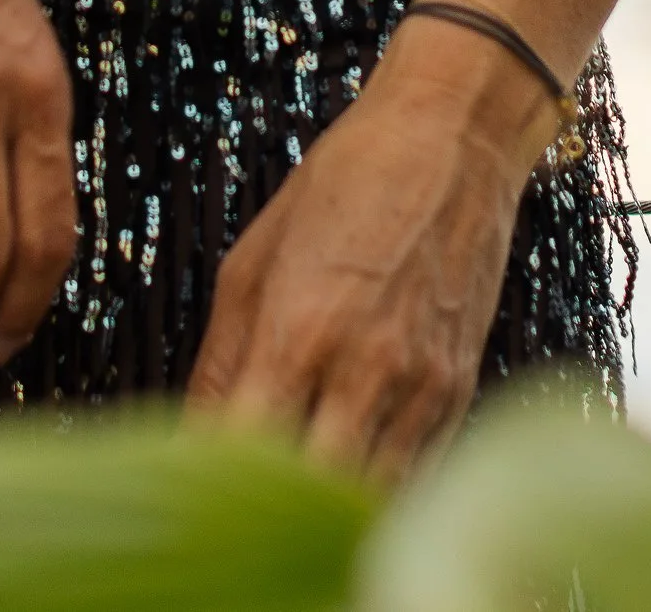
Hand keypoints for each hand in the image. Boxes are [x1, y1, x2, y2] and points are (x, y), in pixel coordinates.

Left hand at [185, 39, 539, 477]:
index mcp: (299, 332)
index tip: (195, 491)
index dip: (215, 485)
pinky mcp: (460, 392)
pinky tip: (351, 481)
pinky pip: (417, 478)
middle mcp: (364, 371)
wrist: (450, 137)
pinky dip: (380, 493)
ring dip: (330, 513)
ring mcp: (421, 388)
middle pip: (312, 497)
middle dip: (274, 513)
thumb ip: (221, 361)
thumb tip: (190, 439)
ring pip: (370, 502)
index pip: (246, 453)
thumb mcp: (254, 258)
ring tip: (296, 503)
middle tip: (244, 508)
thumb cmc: (343, 183)